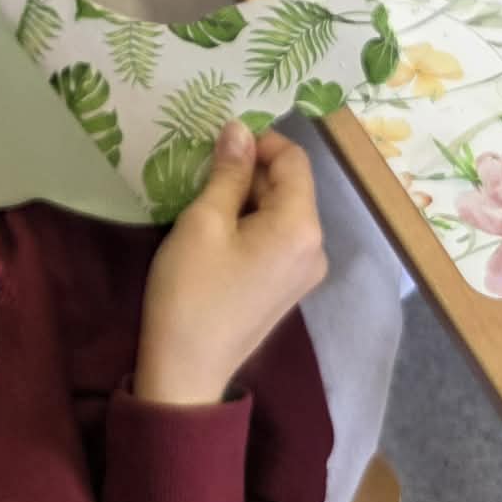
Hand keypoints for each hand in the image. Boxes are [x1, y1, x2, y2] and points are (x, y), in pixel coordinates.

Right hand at [134, 124, 327, 407]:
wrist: (185, 372)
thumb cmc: (191, 291)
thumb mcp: (204, 221)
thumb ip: (228, 172)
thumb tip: (239, 130)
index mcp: (301, 226)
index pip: (294, 160)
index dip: (260, 142)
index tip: (218, 144)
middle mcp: (316, 247)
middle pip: (291, 186)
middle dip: (251, 171)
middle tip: (203, 172)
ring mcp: (305, 271)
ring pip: (282, 212)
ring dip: (248, 197)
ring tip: (205, 202)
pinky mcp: (289, 288)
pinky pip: (278, 238)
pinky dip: (252, 224)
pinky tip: (217, 232)